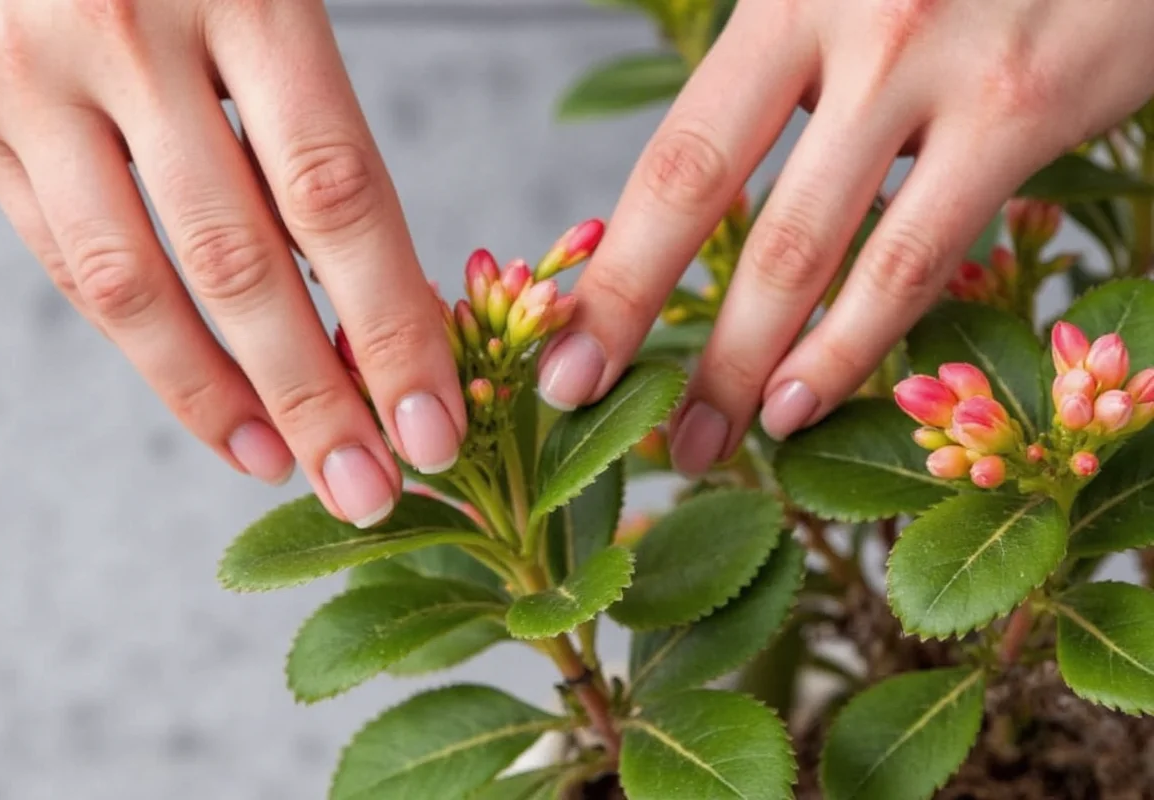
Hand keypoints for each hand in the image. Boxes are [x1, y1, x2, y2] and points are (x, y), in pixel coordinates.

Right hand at [0, 0, 465, 525]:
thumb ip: (311, 111)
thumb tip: (370, 279)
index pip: (336, 194)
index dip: (392, 324)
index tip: (435, 422)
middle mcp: (129, 34)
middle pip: (240, 262)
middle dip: (317, 396)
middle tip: (374, 491)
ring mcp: (29, 77)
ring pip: (135, 285)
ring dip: (225, 400)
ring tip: (293, 471)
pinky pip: (66, 262)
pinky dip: (147, 352)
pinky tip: (217, 411)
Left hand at [537, 0, 1153, 474]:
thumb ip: (785, 80)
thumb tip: (712, 204)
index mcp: (782, 0)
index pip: (673, 159)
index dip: (613, 267)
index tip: (568, 352)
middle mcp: (847, 25)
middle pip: (712, 201)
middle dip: (641, 320)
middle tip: (588, 404)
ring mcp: (936, 67)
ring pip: (812, 250)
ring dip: (745, 364)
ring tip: (706, 440)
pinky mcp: (1024, 106)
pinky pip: (920, 256)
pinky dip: (853, 345)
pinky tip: (803, 402)